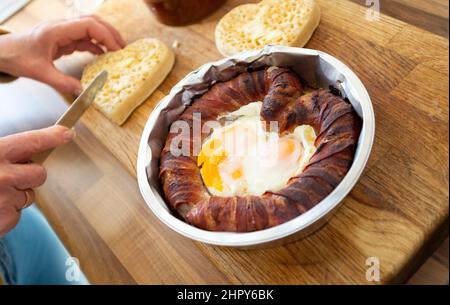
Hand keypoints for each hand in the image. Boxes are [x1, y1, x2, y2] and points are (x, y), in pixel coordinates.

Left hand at [0, 15, 124, 94]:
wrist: (3, 53)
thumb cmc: (18, 57)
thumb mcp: (40, 73)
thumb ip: (63, 82)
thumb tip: (83, 91)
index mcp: (56, 30)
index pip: (88, 25)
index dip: (106, 35)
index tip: (117, 49)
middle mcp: (62, 27)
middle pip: (92, 22)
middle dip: (110, 33)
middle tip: (123, 48)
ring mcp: (63, 32)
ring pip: (90, 28)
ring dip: (105, 37)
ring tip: (117, 51)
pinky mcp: (63, 39)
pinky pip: (84, 38)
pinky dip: (96, 45)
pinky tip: (103, 55)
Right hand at [0, 125, 74, 236]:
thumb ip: (1, 155)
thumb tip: (25, 154)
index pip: (32, 141)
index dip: (53, 136)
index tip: (68, 133)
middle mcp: (3, 176)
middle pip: (40, 174)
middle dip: (30, 175)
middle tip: (9, 177)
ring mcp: (5, 200)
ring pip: (28, 196)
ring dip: (14, 196)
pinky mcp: (5, 221)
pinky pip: (17, 215)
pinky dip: (5, 214)